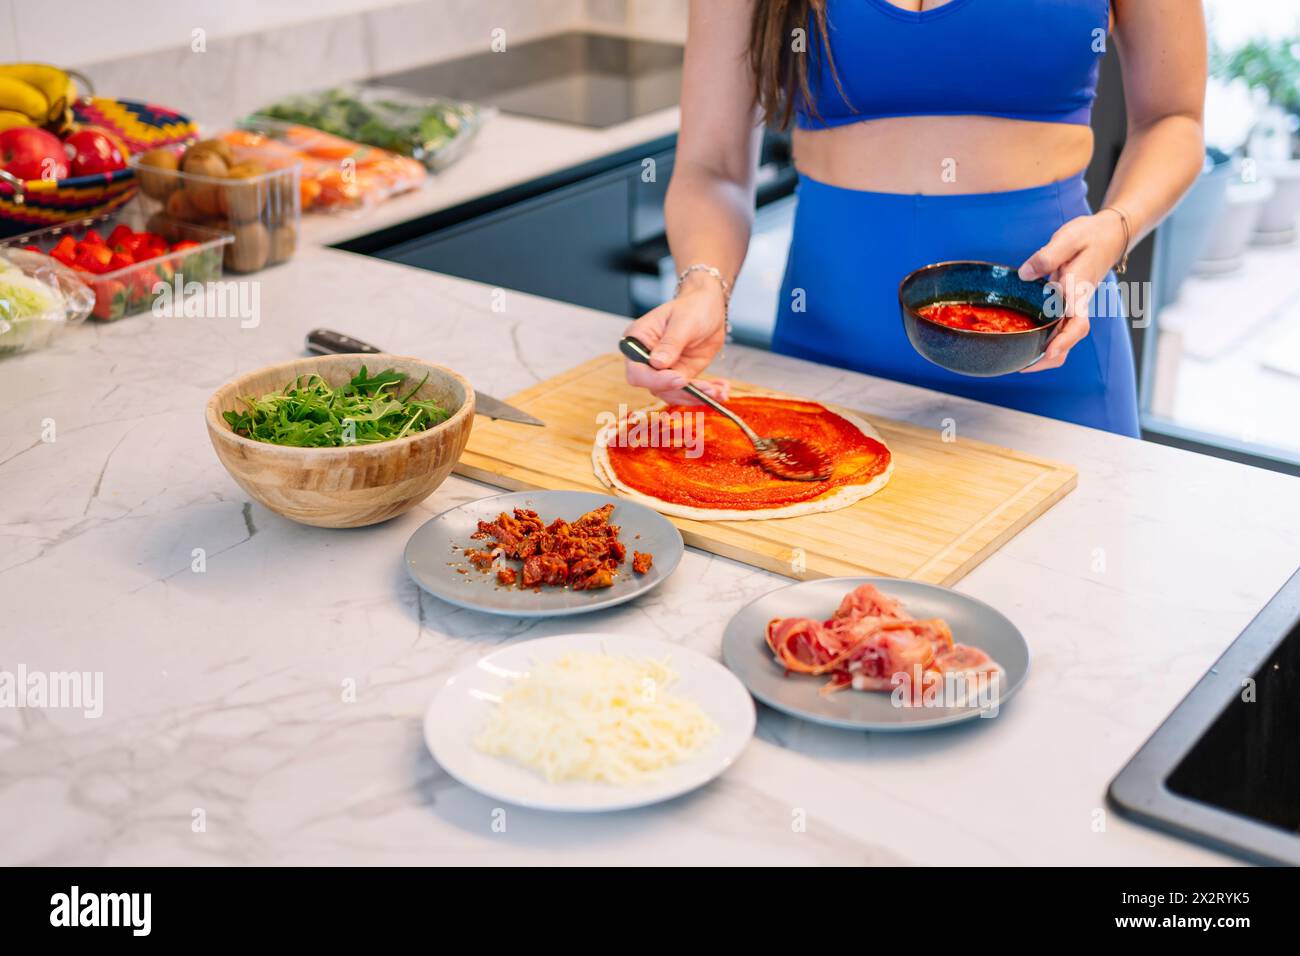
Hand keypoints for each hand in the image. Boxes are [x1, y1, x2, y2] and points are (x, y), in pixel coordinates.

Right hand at [623, 273, 729, 404]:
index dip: (656, 379)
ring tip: (719, 392)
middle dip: (682, 392)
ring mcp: (663, 370)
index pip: (637, 371)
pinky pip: (688, 392)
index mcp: (637, 341)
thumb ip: (671, 343)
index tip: (679, 379)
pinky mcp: (679, 376)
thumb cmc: (693, 307)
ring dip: (696, 396)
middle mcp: (646, 359)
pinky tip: (722, 392)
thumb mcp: (684, 322)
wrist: (709, 309)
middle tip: (707, 389)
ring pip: (673, 394)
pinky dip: (705, 395)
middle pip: (655, 387)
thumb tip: (657, 364)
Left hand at [1017, 210, 1126, 372]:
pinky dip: (1044, 339)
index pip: (1077, 322)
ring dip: (1045, 352)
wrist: (1108, 234)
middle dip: (1048, 357)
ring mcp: (1074, 305)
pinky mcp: (1067, 303)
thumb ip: (1046, 256)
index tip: (1049, 351)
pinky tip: (1024, 342)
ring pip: (1064, 337)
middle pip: (1069, 339)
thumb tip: (1025, 274)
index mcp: (1079, 290)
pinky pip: (1058, 327)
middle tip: (1021, 367)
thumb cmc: (1090, 236)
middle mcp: (1078, 303)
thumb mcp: (1068, 238)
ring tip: (1019, 361)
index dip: (1064, 340)